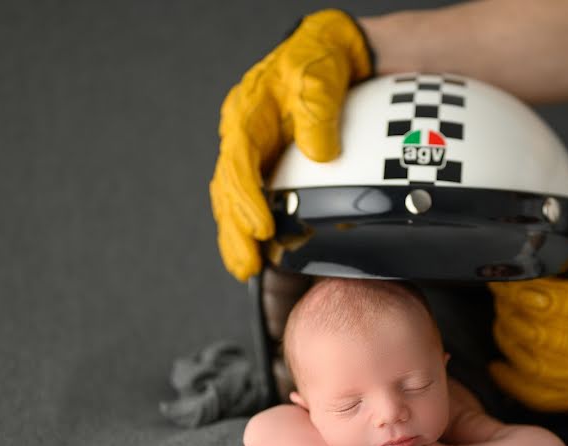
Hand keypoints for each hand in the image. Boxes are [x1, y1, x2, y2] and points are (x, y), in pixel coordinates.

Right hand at [209, 9, 373, 280]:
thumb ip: (318, 108)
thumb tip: (319, 151)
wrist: (337, 56)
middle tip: (245, 264)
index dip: (246, 198)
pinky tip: (263, 254)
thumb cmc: (321, 60)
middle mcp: (246, 137)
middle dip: (234, 230)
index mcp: (249, 113)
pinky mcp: (270, 168)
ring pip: (235, 201)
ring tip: (246, 268)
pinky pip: (256, 201)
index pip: (240, 162)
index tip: (261, 228)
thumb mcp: (321, 75)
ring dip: (238, 236)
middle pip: (229, 189)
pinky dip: (255, 228)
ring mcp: (255, 155)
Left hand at [488, 212, 567, 431]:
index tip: (502, 270)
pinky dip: (510, 380)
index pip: (535, 293)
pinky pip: (533, 393)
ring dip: (505, 334)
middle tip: (501, 292)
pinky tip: (499, 366)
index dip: (512, 282)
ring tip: (504, 319)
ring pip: (521, 354)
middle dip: (506, 306)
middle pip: (522, 322)